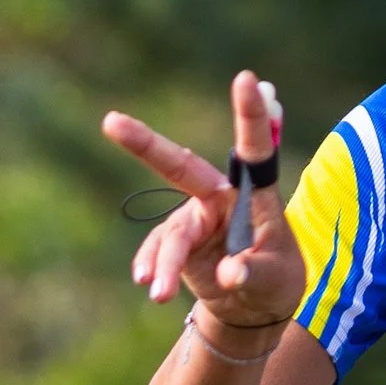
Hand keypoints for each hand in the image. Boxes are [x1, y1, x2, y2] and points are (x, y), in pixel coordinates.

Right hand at [103, 72, 304, 332]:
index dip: (251, 115)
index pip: (253, 150)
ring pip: (172, 234)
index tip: (246, 78)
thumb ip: (254, 273)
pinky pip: (158, 251)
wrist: (250, 306)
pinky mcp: (176, 240)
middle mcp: (218, 197)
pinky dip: (153, 267)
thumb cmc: (274, 281)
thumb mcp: (275, 280)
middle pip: (180, 166)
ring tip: (159, 294)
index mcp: (253, 194)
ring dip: (164, 263)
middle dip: (145, 144)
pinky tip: (149, 283)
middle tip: (110, 122)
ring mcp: (193, 217)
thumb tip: (229, 274)